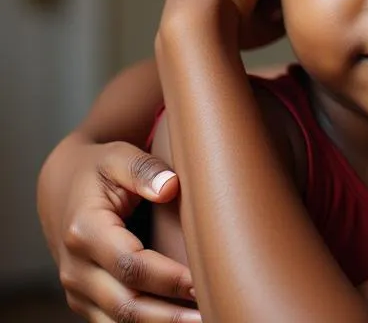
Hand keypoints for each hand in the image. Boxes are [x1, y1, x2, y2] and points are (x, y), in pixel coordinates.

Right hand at [47, 140, 199, 322]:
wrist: (61, 187)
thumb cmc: (98, 169)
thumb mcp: (118, 156)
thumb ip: (143, 168)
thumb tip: (170, 186)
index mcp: (85, 231)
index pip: (130, 265)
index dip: (168, 278)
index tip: (202, 280)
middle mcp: (76, 268)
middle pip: (125, 305)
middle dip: (170, 316)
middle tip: (211, 313)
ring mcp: (78, 290)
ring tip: (204, 321)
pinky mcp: (86, 301)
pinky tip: (180, 321)